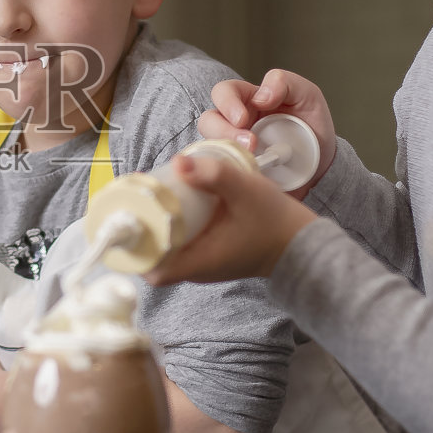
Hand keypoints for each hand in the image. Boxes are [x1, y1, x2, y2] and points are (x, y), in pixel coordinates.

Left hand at [145, 153, 316, 285]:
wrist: (305, 244)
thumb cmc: (277, 223)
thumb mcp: (247, 191)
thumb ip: (215, 175)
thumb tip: (177, 162)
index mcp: (199, 263)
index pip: (151, 268)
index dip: (132, 247)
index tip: (128, 217)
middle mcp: (196, 269)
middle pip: (152, 256)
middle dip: (140, 227)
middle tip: (137, 197)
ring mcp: (203, 264)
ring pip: (165, 249)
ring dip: (155, 225)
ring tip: (151, 195)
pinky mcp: (209, 255)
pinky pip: (179, 245)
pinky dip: (171, 226)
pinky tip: (173, 203)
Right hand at [199, 69, 336, 198]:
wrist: (322, 167)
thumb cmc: (312, 128)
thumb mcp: (308, 96)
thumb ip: (286, 83)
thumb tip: (260, 96)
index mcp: (247, 100)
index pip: (223, 92)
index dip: (227, 103)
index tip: (243, 119)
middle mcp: (233, 123)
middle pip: (208, 121)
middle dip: (223, 131)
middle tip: (249, 144)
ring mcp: (231, 149)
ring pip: (208, 147)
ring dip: (224, 152)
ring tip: (250, 159)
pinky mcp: (233, 173)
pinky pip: (215, 171)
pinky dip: (224, 172)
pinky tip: (244, 175)